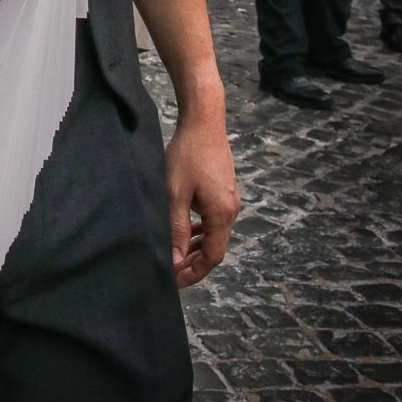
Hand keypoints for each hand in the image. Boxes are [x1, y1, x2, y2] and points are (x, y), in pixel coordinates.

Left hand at [163, 115, 239, 288]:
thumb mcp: (175, 194)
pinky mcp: (223, 190)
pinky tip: (185, 230)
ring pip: (213, 233)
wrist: (204, 121)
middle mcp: (231, 209)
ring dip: (195, 246)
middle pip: (214, 248)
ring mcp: (229, 199)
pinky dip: (199, 229)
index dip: (193, 272)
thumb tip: (174, 259)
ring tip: (174, 254)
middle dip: (193, 262)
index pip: (212, 257)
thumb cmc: (187, 154)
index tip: (174, 280)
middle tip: (170, 271)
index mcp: (222, 214)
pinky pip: (213, 219)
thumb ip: (176, 229)